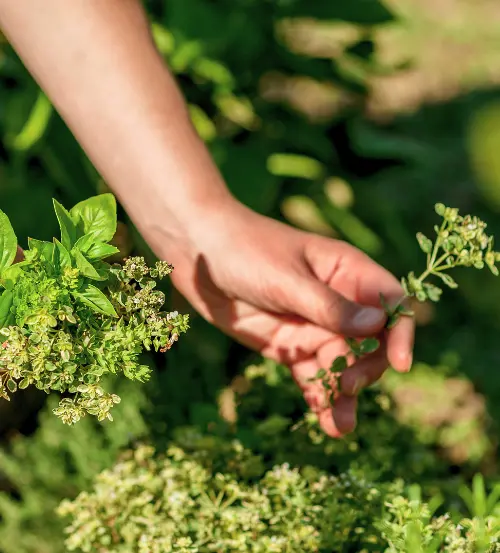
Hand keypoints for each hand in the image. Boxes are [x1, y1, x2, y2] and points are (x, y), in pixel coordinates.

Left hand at [158, 200, 414, 437]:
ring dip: (344, 394)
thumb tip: (378, 327)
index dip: (401, 332)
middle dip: (365, 367)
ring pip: (341, 365)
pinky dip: (319, 397)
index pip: (390, 302)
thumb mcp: (286, 278)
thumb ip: (329, 306)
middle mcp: (336, 301)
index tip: (400, 363)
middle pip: (370, 342)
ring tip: (341, 426)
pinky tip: (324, 421)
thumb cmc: (246, 250)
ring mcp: (312, 326)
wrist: (198, 252)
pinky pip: (311, 375)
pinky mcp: (288, 346)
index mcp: (346, 271)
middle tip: (346, 386)